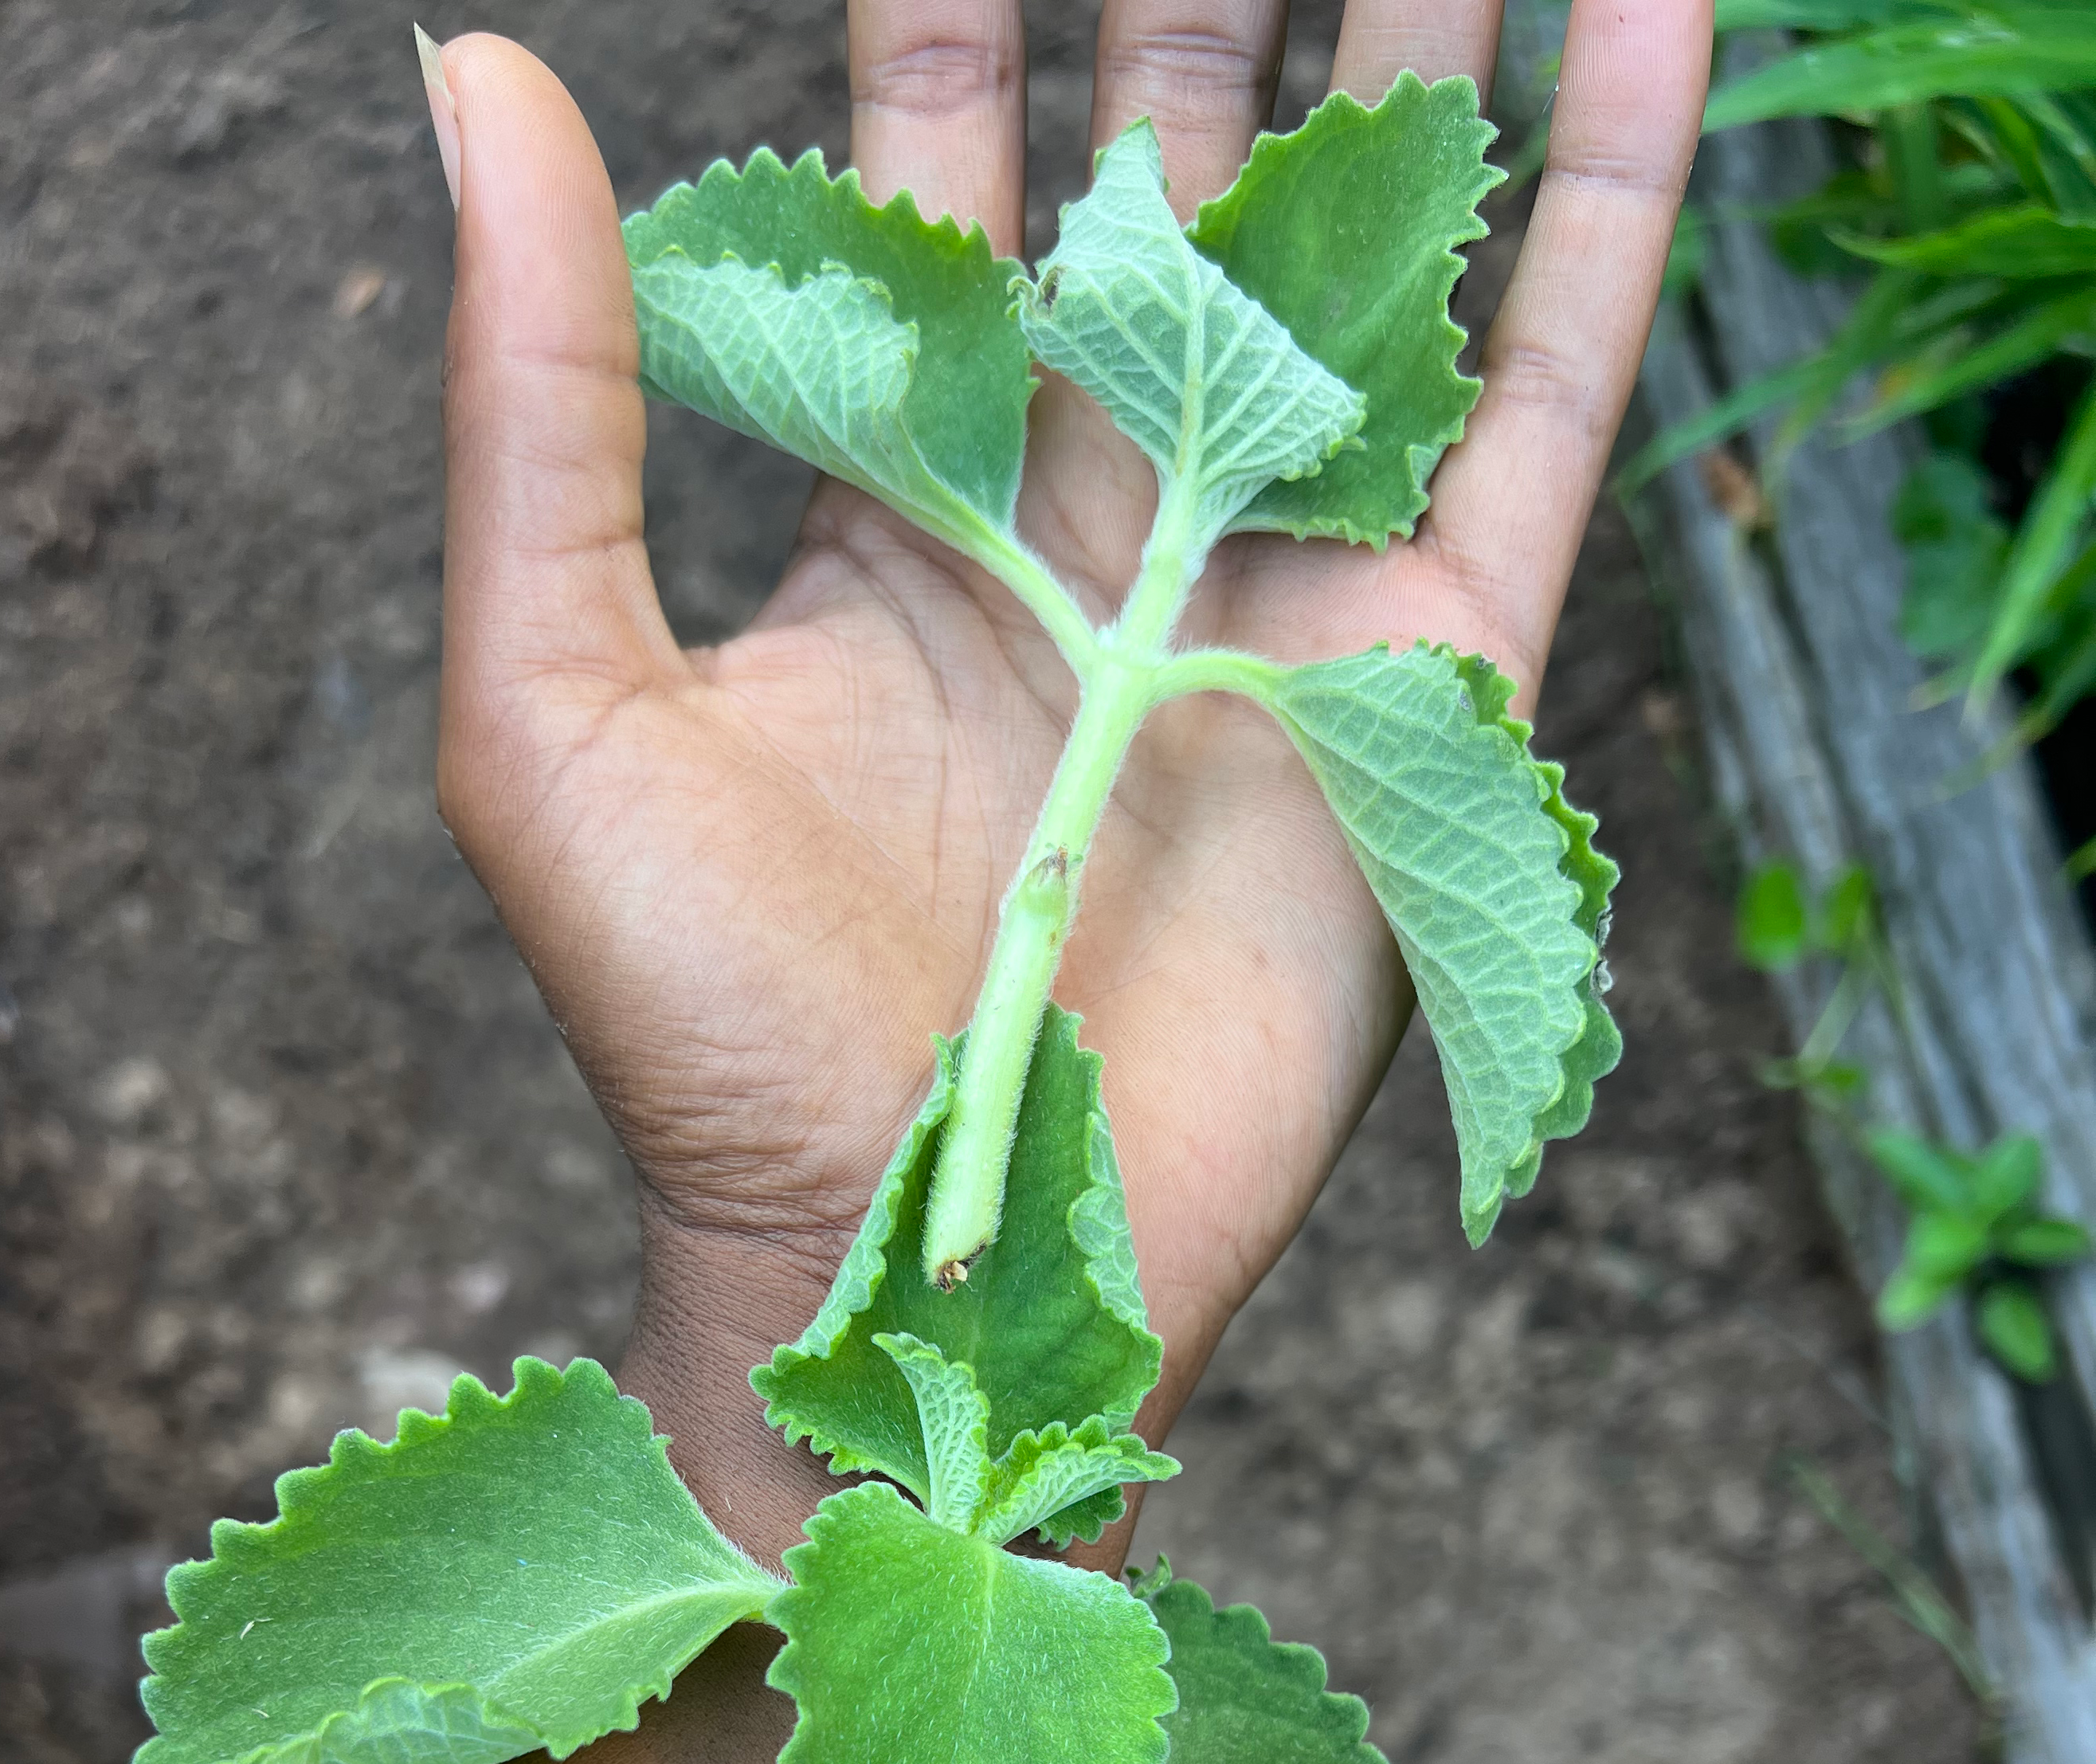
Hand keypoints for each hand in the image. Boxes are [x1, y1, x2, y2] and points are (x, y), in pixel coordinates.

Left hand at [431, 0, 1709, 1475]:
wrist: (910, 1268)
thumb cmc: (700, 1034)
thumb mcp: (555, 711)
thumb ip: (539, 403)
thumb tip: (474, 77)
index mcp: (910, 481)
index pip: (955, 155)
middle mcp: (1105, 505)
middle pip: (1183, 156)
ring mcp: (1279, 584)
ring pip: (1382, 241)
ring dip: (1429, 31)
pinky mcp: (1428, 686)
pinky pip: (1546, 403)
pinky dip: (1613, 210)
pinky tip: (1659, 7)